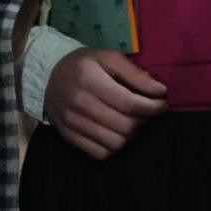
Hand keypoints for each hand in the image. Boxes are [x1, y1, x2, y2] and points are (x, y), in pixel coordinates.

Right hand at [43, 47, 167, 160]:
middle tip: (145, 110)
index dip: (153, 106)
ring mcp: (71, 122)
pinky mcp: (68, 136)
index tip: (162, 101)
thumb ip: (135, 72)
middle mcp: (78, 102)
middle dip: (143, 120)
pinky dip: (114, 145)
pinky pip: (101, 153)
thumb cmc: (84, 64)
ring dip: (130, 134)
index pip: (130, 102)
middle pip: (125, 126)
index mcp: (88, 78)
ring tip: (130, 120)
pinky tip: (114, 131)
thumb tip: (160, 90)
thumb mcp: (108, 57)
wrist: (48, 75)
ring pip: (116, 143)